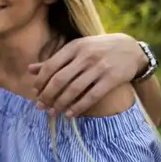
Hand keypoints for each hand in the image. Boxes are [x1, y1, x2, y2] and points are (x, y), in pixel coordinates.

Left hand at [28, 34, 145, 116]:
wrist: (131, 49)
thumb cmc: (97, 50)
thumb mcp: (76, 50)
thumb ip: (54, 60)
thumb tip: (29, 70)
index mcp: (74, 47)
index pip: (50, 66)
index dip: (40, 81)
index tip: (35, 92)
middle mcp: (85, 56)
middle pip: (59, 79)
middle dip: (47, 95)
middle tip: (40, 106)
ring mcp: (99, 67)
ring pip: (74, 89)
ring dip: (60, 103)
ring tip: (53, 112)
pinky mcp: (112, 79)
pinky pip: (92, 96)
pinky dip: (79, 107)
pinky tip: (70, 114)